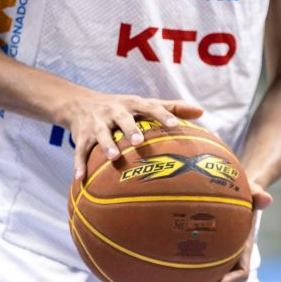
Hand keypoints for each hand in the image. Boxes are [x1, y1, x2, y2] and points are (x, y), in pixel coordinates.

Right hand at [66, 90, 203, 180]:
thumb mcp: (142, 104)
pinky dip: (79, 164)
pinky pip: (80, 151)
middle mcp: (113, 111)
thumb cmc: (121, 107)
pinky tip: (80, 179)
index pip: (149, 106)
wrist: (79, 103)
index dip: (162, 115)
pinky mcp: (82, 136)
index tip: (175, 126)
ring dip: (106, 145)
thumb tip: (201, 112)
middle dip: (130, 128)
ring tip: (114, 158)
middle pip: (122, 118)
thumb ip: (171, 107)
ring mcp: (96, 123)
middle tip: (140, 141)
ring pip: (101, 134)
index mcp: (131, 104)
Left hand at [190, 179, 271, 281]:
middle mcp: (235, 257)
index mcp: (244, 248)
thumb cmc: (246, 193)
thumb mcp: (252, 191)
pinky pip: (205, 270)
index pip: (242, 271)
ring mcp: (224, 258)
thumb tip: (266, 199)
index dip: (230, 280)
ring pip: (215, 281)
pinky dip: (195, 277)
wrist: (241, 195)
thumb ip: (258, 195)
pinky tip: (176, 279)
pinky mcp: (212, 254)